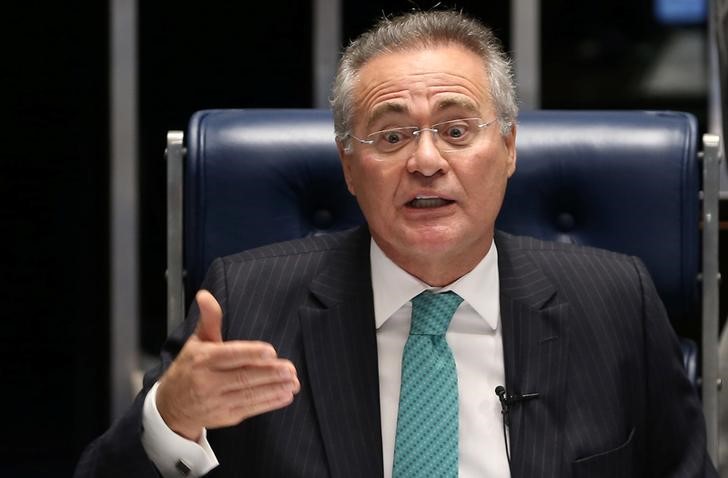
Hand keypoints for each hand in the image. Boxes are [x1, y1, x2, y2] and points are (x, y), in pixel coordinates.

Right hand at [156, 290, 299, 440]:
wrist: (171, 407)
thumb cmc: (190, 367)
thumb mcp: (196, 342)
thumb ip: (209, 319)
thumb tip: (205, 295)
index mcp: (203, 360)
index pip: (230, 355)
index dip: (251, 354)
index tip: (271, 352)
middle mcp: (208, 382)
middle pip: (243, 377)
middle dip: (270, 374)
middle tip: (290, 369)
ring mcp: (217, 401)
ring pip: (249, 394)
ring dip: (274, 389)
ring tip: (293, 383)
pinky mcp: (225, 416)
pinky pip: (250, 408)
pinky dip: (269, 403)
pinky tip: (285, 395)